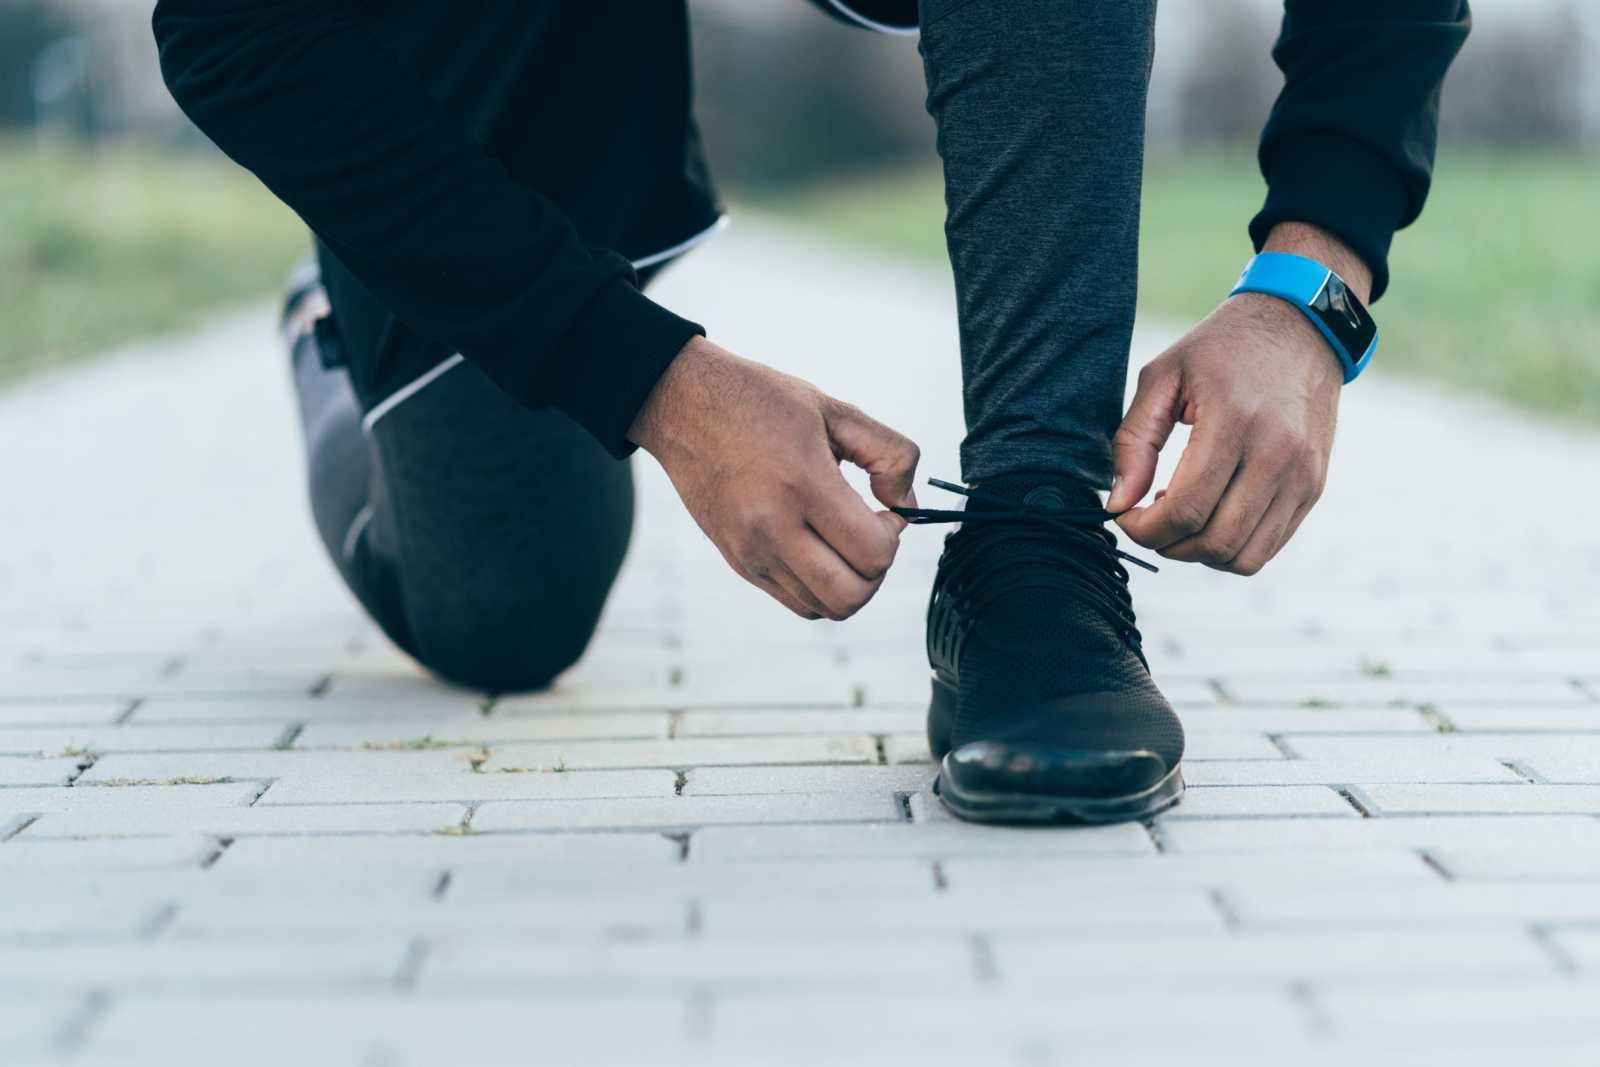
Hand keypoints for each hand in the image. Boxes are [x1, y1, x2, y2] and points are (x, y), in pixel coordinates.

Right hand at [629, 335, 919, 618]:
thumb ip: (890, 453)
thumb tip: (906, 504)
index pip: (872, 552)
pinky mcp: (739, 563)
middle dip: (876, 568)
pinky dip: (821, 587)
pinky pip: (798, 603)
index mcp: (801, 483)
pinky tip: (818, 547)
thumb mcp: (834, 409)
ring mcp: (752, 552)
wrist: (682, 406)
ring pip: (826, 608)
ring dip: (850, 581)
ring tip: (841, 539)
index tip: (884, 507)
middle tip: (868, 530)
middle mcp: (772, 527)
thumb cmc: (760, 401)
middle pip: (853, 595)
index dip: (893, 534)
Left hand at [1106, 223, 1369, 575]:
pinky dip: (1230, 548)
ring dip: (1198, 553)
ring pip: (1243, 557)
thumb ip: (1133, 442)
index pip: (1186, 509)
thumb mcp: (1162, 377)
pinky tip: (1211, 513)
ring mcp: (1302, 476)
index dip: (1144, 528)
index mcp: (1235, 421)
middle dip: (1167, 544)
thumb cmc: (1220, 349)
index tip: (1125, 515)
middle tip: (1148, 520)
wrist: (1300, 327)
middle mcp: (1278, 454)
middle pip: (1214, 542)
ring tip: (1180, 517)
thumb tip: (1118, 504)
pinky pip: (1268, 547)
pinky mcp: (1314, 488)